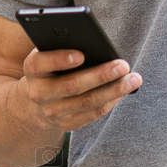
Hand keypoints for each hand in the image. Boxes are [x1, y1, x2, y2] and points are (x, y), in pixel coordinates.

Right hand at [7, 49, 142, 133]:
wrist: (32, 104)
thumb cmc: (48, 69)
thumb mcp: (47, 56)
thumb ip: (62, 47)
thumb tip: (94, 42)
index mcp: (32, 70)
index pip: (40, 63)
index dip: (59, 59)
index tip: (81, 54)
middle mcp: (39, 93)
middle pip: (71, 85)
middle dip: (100, 75)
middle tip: (123, 65)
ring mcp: (52, 112)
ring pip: (87, 102)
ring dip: (113, 91)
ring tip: (134, 79)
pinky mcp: (66, 124)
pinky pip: (92, 114)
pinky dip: (110, 101)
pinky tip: (124, 91)